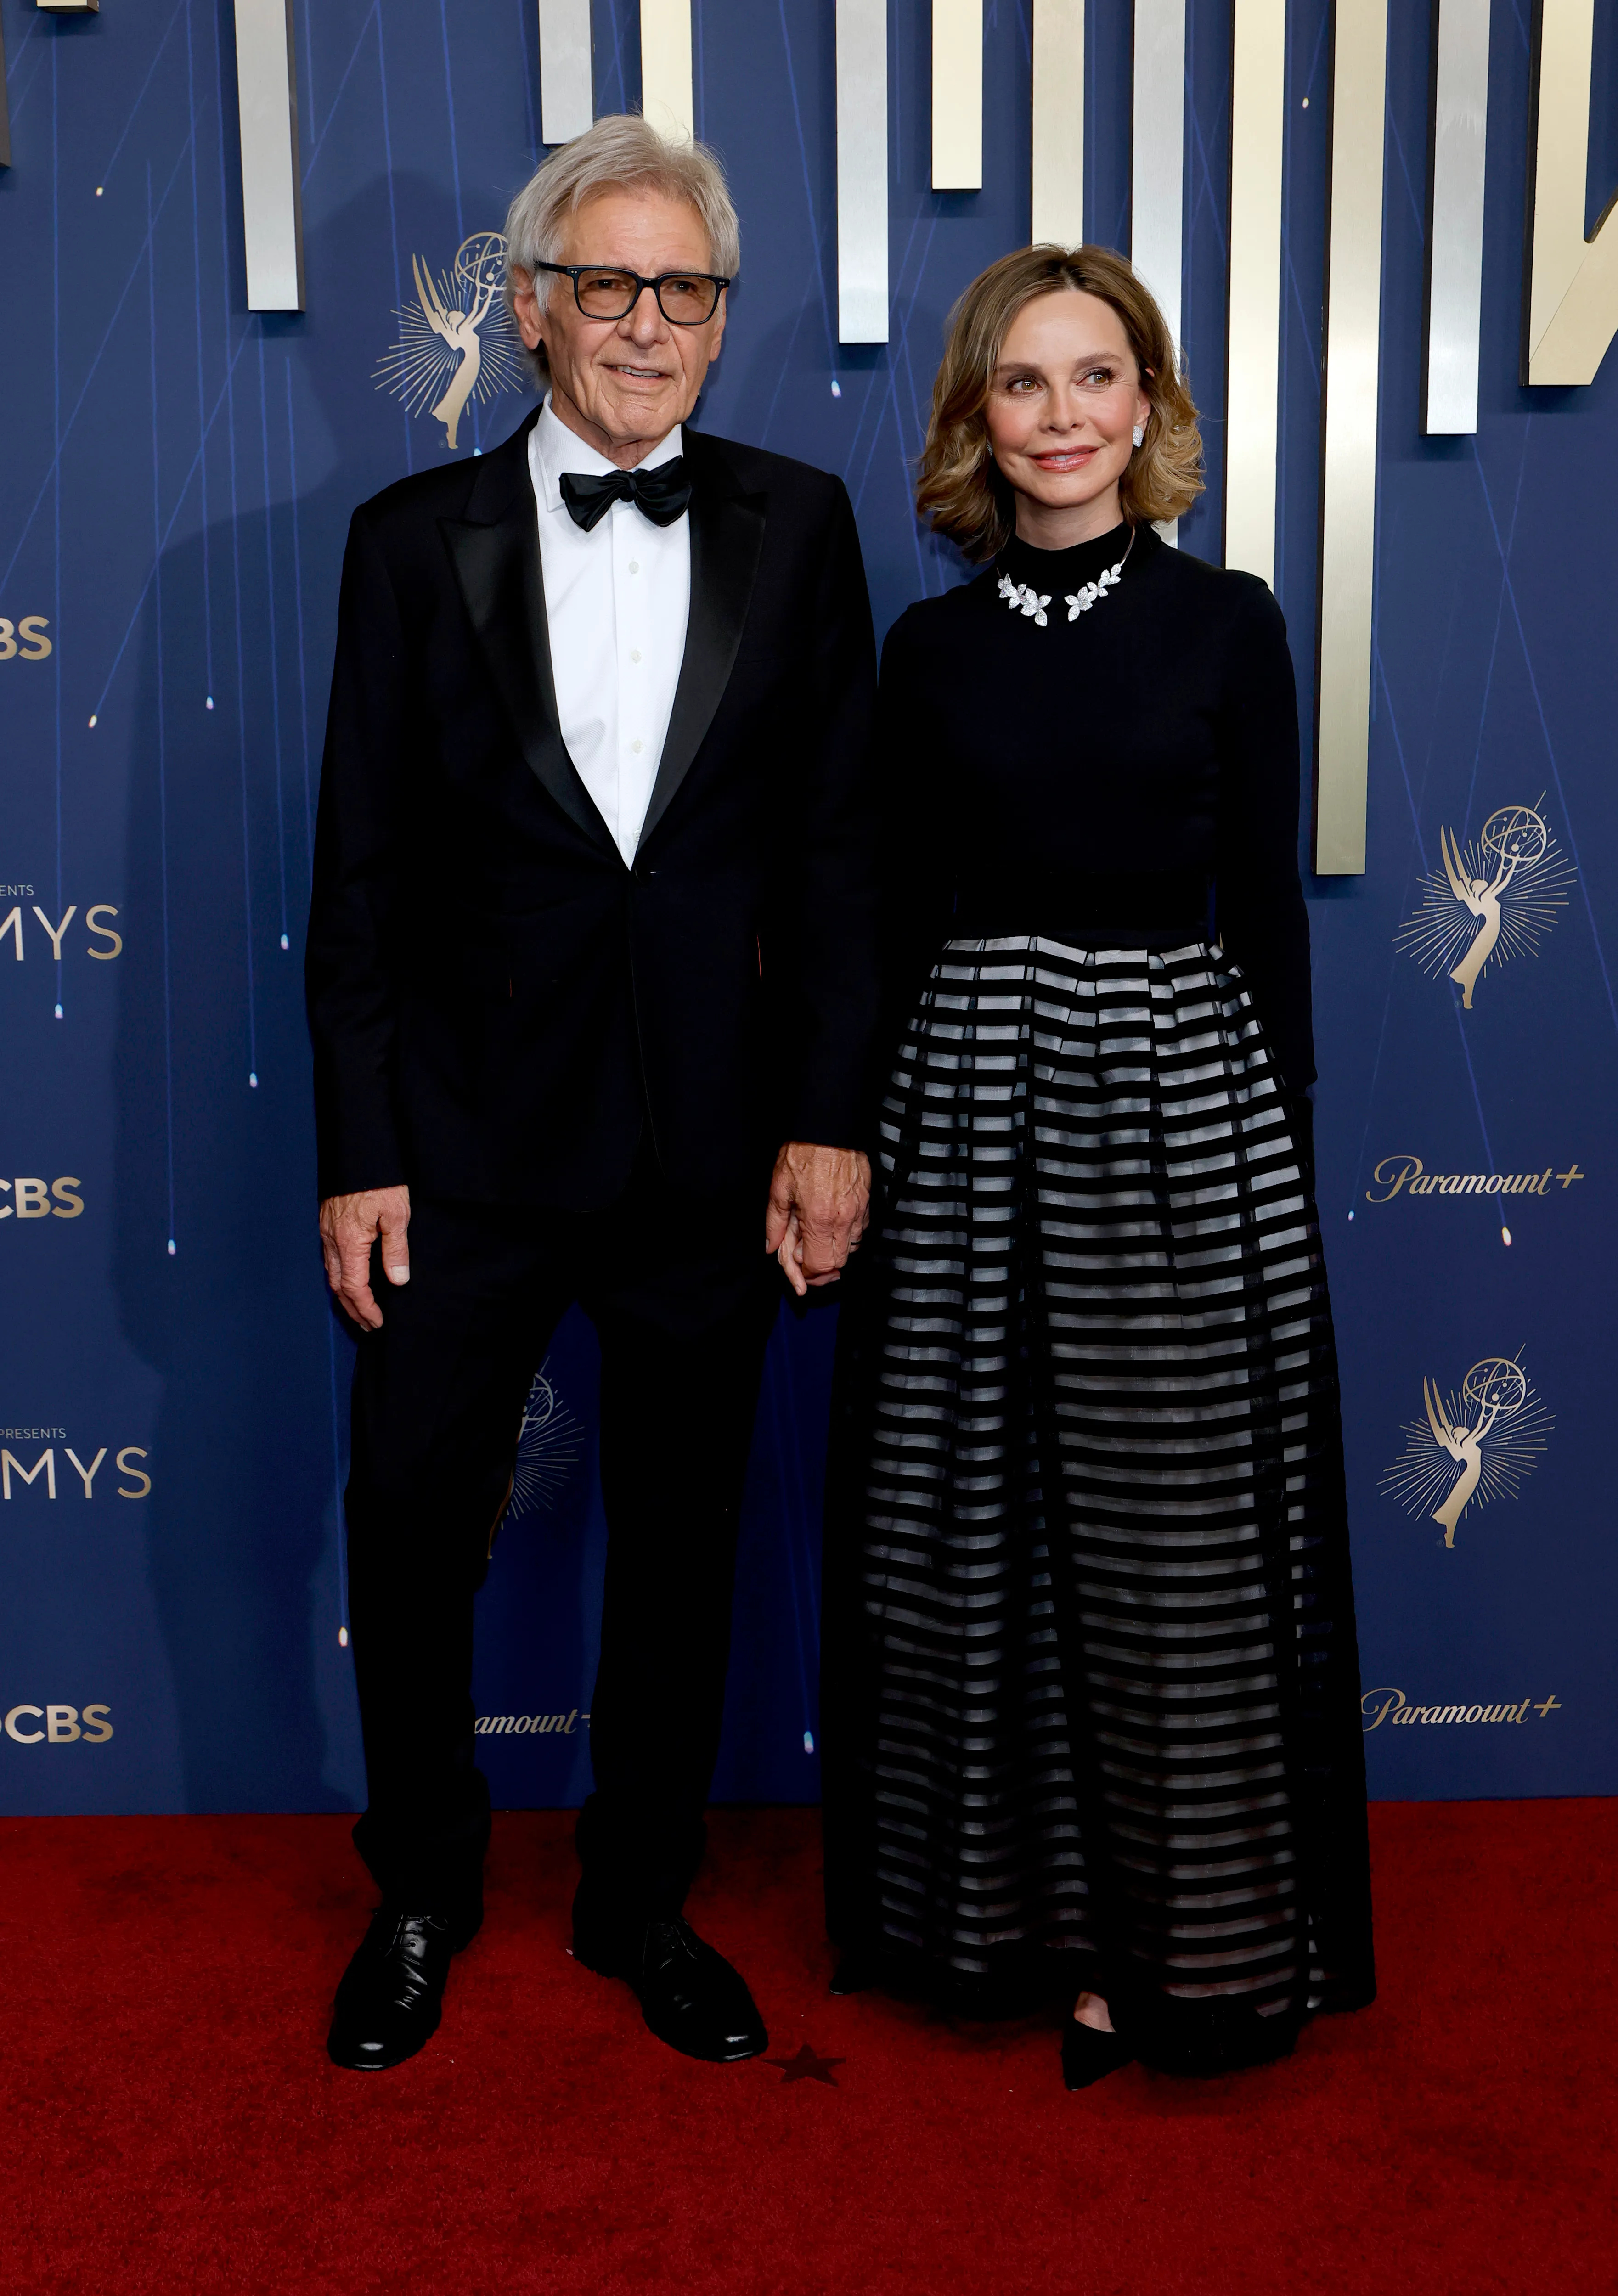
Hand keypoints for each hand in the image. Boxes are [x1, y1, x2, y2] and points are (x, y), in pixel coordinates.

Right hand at [319, 1185, 411, 1329]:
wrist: (359, 1152)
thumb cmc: (380, 1181)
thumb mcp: (396, 1214)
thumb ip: (396, 1249)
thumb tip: (397, 1280)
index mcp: (349, 1242)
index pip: (354, 1287)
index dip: (365, 1308)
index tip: (377, 1322)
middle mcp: (332, 1240)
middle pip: (338, 1286)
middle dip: (353, 1309)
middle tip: (368, 1324)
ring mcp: (326, 1232)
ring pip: (331, 1273)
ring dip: (344, 1295)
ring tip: (360, 1308)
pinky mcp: (326, 1223)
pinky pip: (329, 1258)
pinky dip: (339, 1276)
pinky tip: (349, 1278)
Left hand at [764, 1144, 870, 1298]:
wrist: (830, 1128)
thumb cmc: (804, 1152)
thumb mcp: (779, 1188)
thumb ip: (775, 1223)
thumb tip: (771, 1246)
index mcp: (819, 1220)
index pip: (819, 1266)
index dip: (806, 1271)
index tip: (797, 1263)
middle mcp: (843, 1220)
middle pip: (837, 1264)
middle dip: (820, 1265)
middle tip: (805, 1252)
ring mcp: (858, 1212)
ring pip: (851, 1249)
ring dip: (833, 1250)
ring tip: (818, 1236)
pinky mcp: (867, 1202)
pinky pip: (860, 1231)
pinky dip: (846, 1235)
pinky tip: (832, 1224)